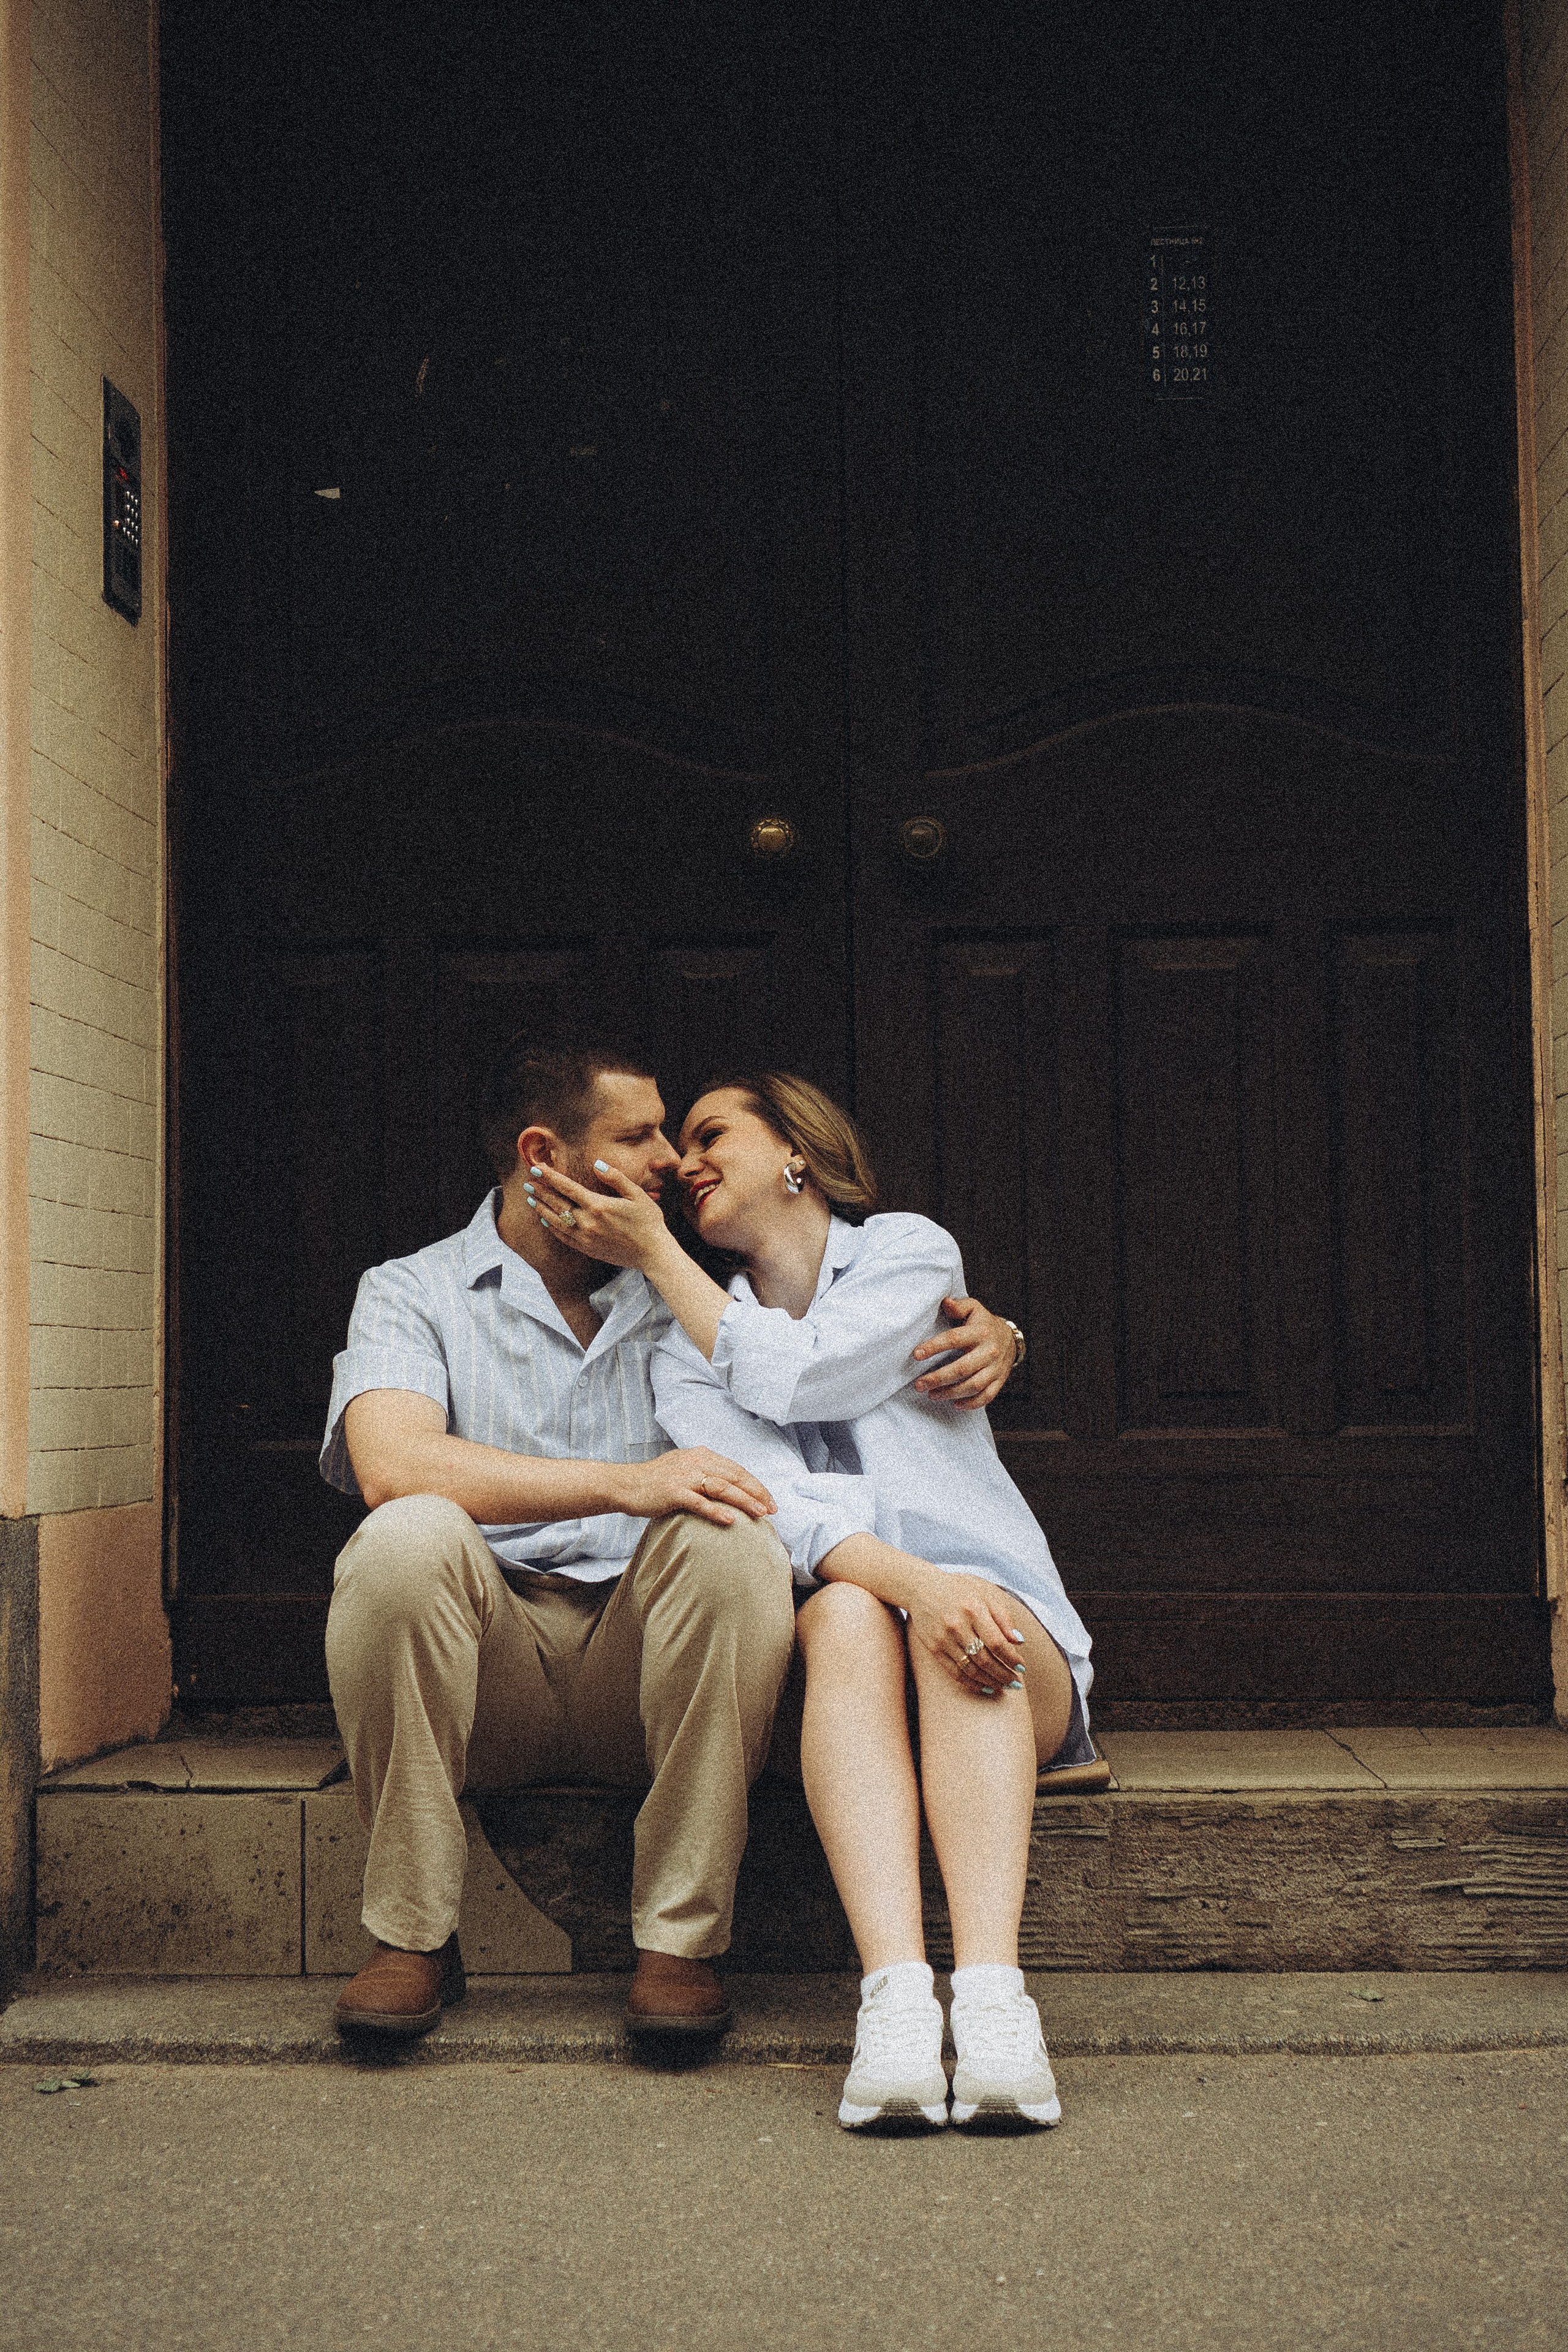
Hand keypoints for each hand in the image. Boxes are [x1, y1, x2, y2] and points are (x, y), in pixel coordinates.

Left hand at [524, 1158, 673, 1270]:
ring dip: (542, 1209)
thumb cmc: (649, 1222)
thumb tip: (597, 1164)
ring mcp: (586, 1237)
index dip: (551, 1177)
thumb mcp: (637, 1195)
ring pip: (557, 1221)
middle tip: (528, 1182)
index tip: (538, 1168)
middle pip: (558, 1204)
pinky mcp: (588, 1249)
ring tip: (531, 1200)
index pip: (568, 1188)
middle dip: (541, 1191)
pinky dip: (552, 1228)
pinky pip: (564, 1237)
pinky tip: (545, 1221)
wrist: (653, 1254)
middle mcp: (588, 1222)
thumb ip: (615, 1178)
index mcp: (598, 1206)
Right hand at [612, 1447, 776, 1527]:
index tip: (770, 1499)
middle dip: (757, 1492)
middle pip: (734, 1476)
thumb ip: (704, 1473)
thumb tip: (728, 1487)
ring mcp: (683, 1476)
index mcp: (700, 1455)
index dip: (755, 1484)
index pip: (736, 1469)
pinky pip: (699, 1502)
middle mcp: (695, 1462)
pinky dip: (717, 1510)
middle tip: (773, 1508)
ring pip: (722, 1488)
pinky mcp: (672, 1492)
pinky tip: (731, 1520)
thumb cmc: (654, 1481)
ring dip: (744, 1500)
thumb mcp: (683, 1469)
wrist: (623, 1484)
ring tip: (760, 1513)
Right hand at [904, 1569, 1027, 1697]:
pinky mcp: (933, 1648)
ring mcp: (943, 1638)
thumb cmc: (959, 1590)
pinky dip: (971, 1683)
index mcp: (974, 1610)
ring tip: (1002, 1687)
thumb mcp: (984, 1593)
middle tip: (1016, 1684)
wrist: (922, 1588)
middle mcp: (958, 1625)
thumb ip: (1003, 1617)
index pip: (997, 1642)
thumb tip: (1020, 1641)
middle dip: (1004, 1675)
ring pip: (971, 1669)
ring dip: (990, 1682)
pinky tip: (984, 1687)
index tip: (1022, 1668)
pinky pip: (954, 1672)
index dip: (1011, 1659)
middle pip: (985, 1659)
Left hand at [911, 1296, 1018, 1410]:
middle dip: (938, 1378)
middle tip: (919, 1384)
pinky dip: (971, 1404)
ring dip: (950, 1393)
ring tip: (931, 1394)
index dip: (934, 1347)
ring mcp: (996, 1368)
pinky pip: (986, 1396)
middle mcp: (990, 1351)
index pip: (954, 1339)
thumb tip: (945, 1302)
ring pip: (973, 1386)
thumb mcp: (973, 1308)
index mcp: (980, 1332)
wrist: (1010, 1338)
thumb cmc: (983, 1323)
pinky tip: (954, 1404)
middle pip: (962, 1368)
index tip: (916, 1355)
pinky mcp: (999, 1380)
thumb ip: (958, 1306)